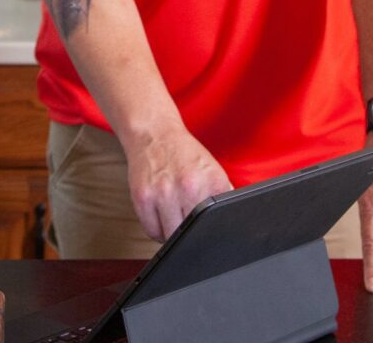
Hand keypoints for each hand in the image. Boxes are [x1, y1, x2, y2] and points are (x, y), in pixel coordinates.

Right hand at [125, 122, 232, 241]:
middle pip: (194, 235)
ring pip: (171, 238)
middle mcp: (188, 186)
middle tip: (188, 218)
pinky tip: (160, 213)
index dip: (212, 232)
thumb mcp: (212, 170)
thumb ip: (223, 195)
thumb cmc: (182, 153)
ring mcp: (163, 193)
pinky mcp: (142, 197)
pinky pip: (151, 231)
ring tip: (173, 215)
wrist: (154, 133)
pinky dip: (156, 229)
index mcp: (211, 181)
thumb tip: (229, 222)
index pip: (218, 225)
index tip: (207, 230)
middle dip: (192, 233)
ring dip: (173, 234)